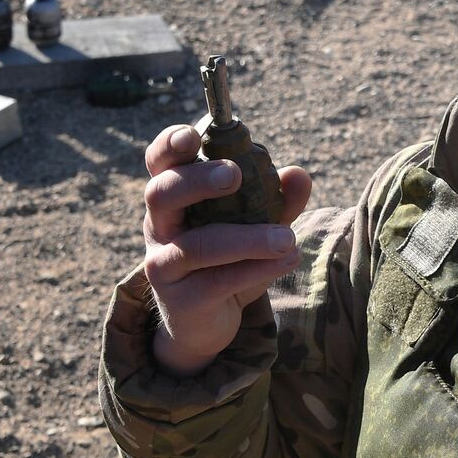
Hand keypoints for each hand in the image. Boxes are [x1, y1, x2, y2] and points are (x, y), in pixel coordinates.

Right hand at [141, 125, 311, 376]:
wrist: (204, 322)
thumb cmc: (227, 260)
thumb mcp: (254, 226)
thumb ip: (275, 200)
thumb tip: (298, 174)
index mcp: (173, 197)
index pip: (160, 162)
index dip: (169, 144)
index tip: (194, 136)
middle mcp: (159, 226)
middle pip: (161, 193)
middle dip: (197, 181)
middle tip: (235, 176)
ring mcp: (164, 264)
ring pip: (196, 245)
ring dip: (246, 238)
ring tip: (287, 238)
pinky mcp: (180, 300)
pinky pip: (216, 282)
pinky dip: (256, 270)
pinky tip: (288, 260)